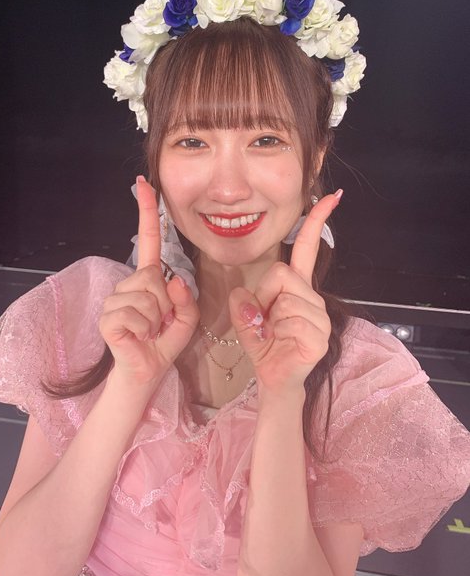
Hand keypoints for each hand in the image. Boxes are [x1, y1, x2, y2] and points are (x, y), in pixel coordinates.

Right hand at [99, 176, 199, 384]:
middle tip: (161, 322)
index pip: (150, 240)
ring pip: (147, 296)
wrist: (146, 371)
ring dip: (156, 318)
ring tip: (150, 331)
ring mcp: (115, 299)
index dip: (147, 212)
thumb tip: (173, 280)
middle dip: (166, 303)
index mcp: (148, 279)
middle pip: (154, 276)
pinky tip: (139, 336)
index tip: (145, 184)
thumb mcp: (187, 318)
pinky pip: (135, 314)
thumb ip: (186, 297)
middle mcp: (128, 284)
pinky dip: (145, 329)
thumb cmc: (164, 342)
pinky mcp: (108, 317)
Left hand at [228, 191, 341, 395]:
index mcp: (298, 288)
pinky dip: (277, 332)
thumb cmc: (264, 345)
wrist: (274, 380)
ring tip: (274, 333)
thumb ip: (242, 302)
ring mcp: (321, 318)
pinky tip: (282, 342)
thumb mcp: (244, 318)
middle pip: (282, 273)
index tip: (332, 196)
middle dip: (264, 294)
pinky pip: (291, 321)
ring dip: (270, 317)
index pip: (307, 250)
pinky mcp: (320, 337)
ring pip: (286, 298)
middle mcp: (313, 298)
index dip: (316, 222)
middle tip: (264, 319)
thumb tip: (244, 295)